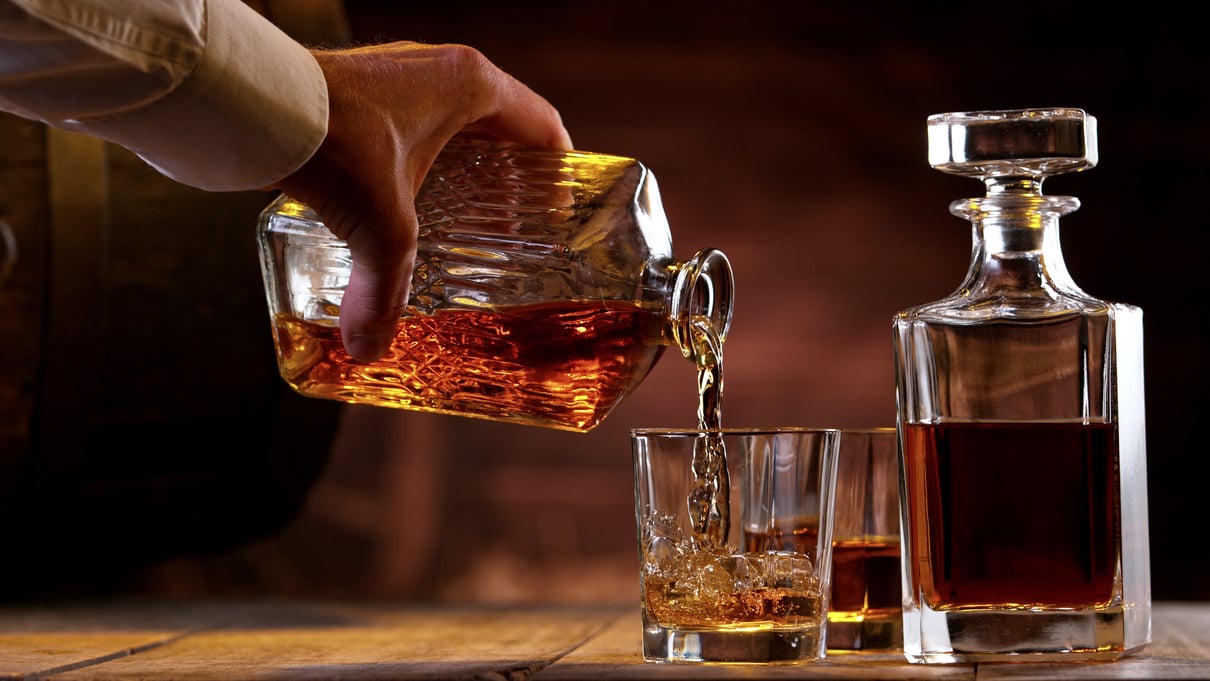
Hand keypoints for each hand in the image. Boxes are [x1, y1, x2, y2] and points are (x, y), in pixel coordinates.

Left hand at [273, 42, 571, 361]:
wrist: (253, 102)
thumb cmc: (330, 134)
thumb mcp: (378, 225)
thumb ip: (383, 293)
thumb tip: (371, 347)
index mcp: (471, 86)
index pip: (542, 126)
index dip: (558, 171)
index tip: (559, 208)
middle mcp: (439, 71)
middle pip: (499, 128)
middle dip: (508, 178)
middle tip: (512, 226)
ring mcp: (398, 77)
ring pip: (451, 126)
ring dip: (460, 170)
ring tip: (459, 221)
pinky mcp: (359, 90)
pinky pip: (409, 127)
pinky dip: (416, 163)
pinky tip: (400, 205)